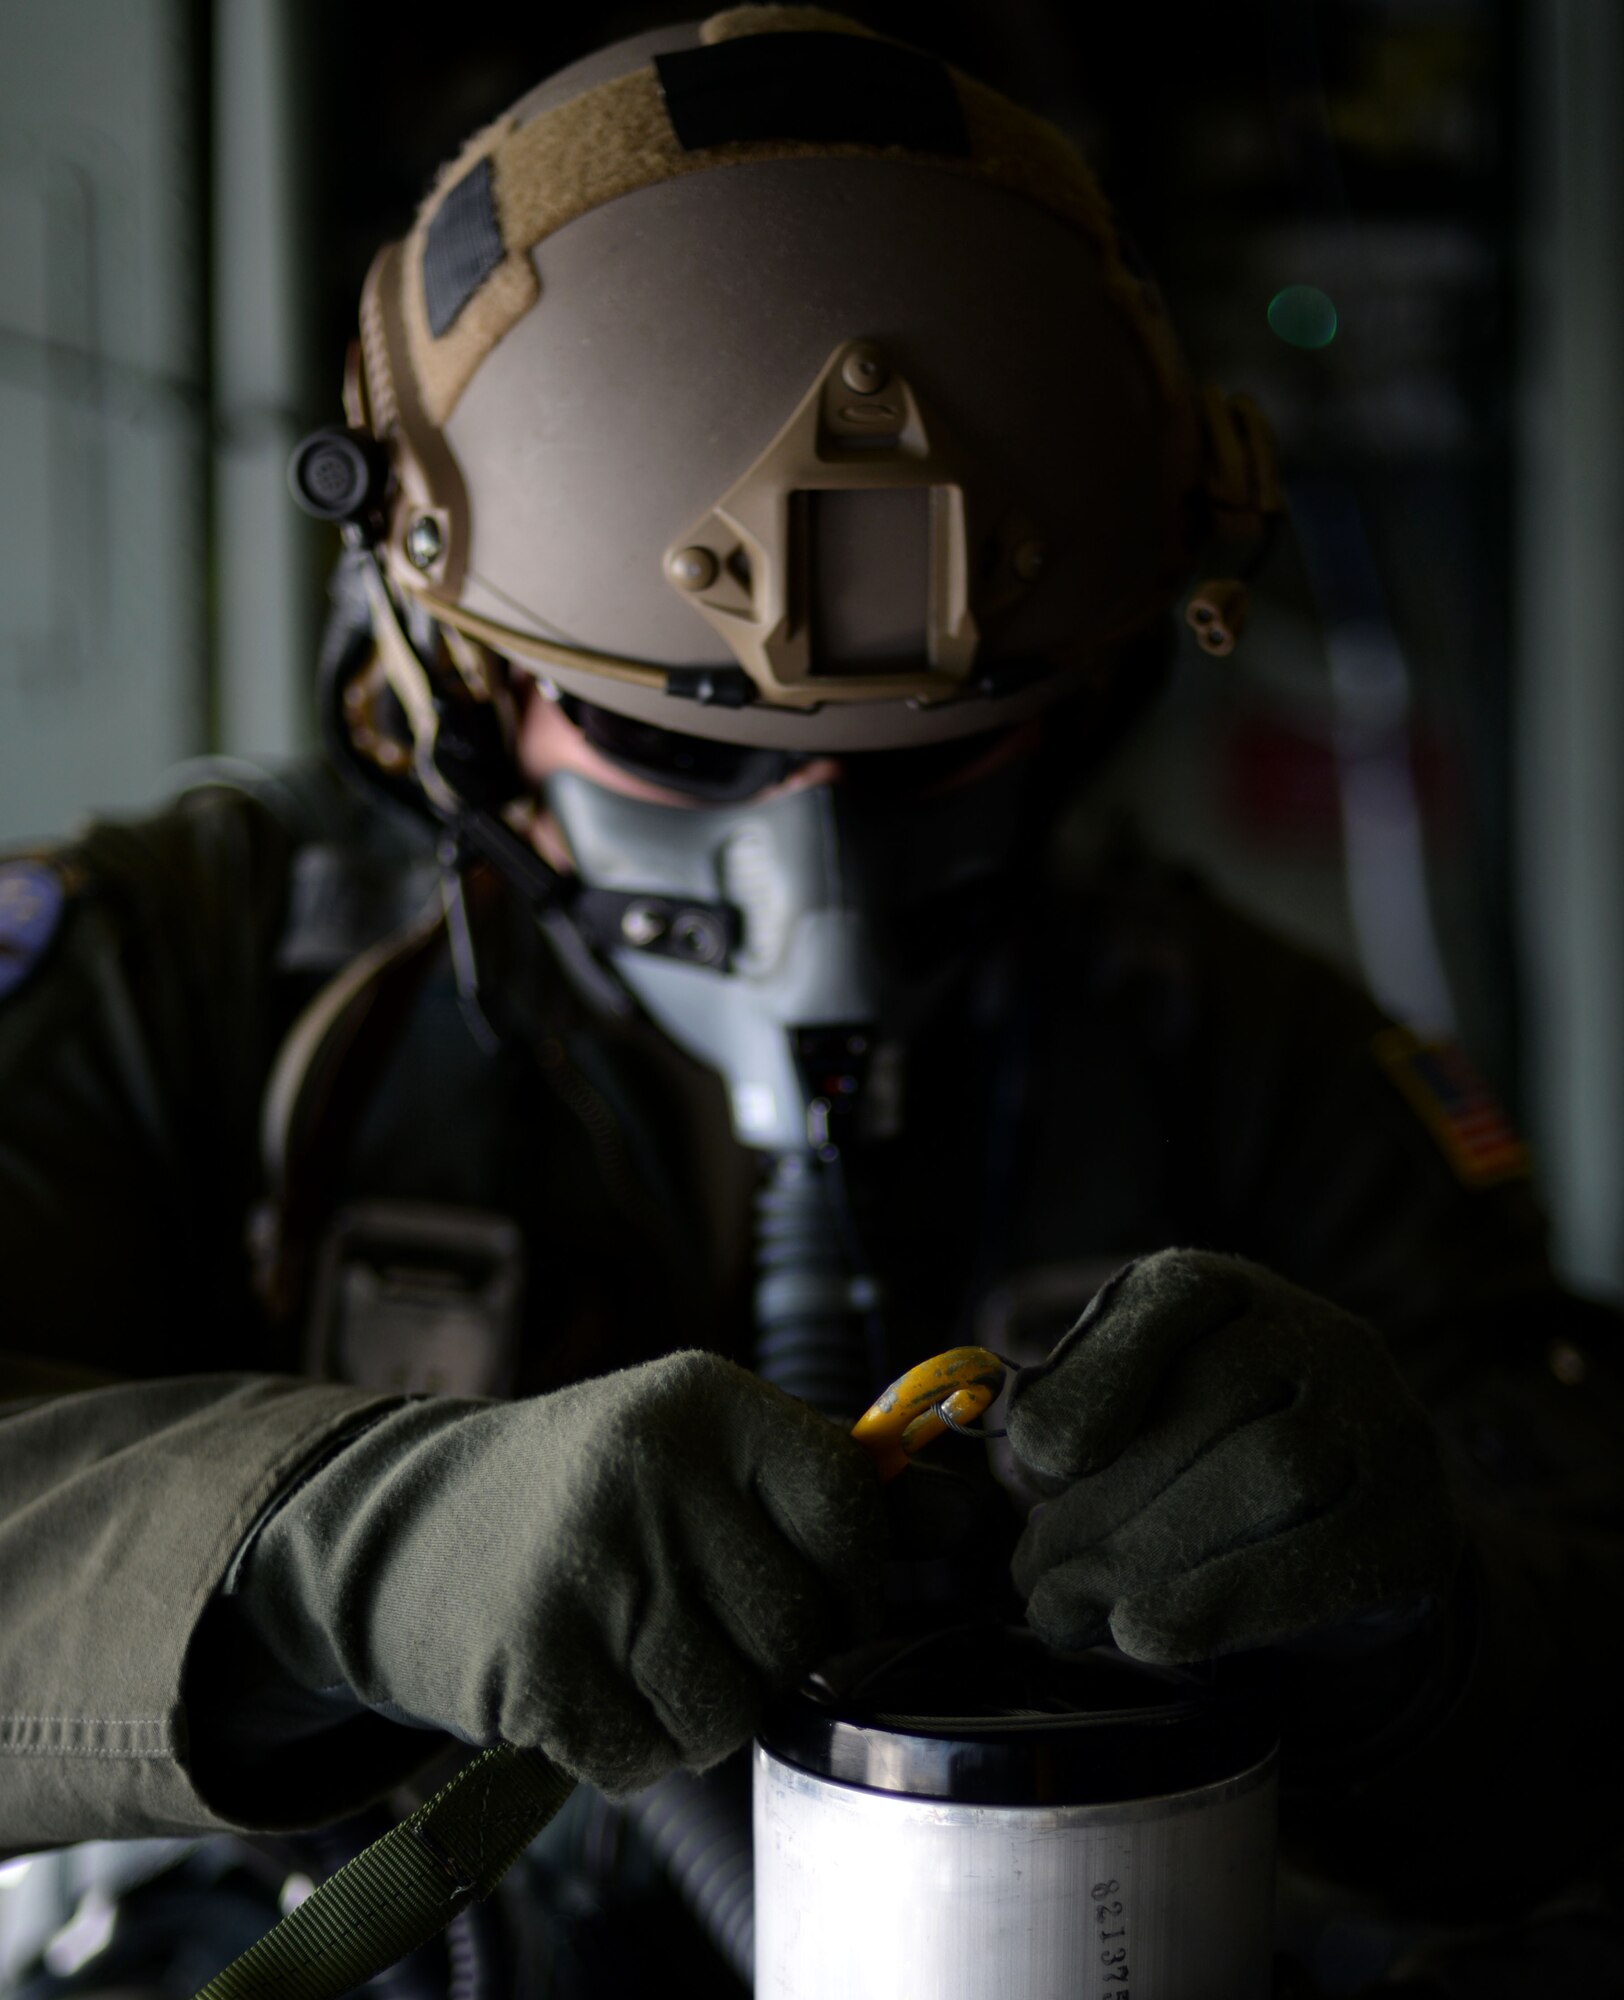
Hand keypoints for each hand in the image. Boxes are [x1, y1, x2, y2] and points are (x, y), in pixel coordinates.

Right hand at [235, 1351, 882, 1793]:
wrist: (411, 1526)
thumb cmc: (594, 1490)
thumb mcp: (701, 1447)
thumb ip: (827, 1483)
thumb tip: (968, 1518)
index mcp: (700, 1401)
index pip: (847, 1504)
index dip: (857, 1569)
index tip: (825, 1585)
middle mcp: (644, 1470)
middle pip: (797, 1623)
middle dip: (778, 1651)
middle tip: (720, 1627)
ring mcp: (585, 1568)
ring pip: (731, 1707)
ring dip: (706, 1710)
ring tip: (653, 1654)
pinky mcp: (534, 1664)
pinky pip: (648, 1758)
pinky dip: (636, 1747)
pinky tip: (597, 1683)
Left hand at [1006, 1250, 1460, 1663]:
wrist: (1344, 1515)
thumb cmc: (1204, 1447)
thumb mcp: (1135, 1402)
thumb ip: (1079, 1405)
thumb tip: (1033, 1449)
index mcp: (1235, 1293)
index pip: (1179, 1295)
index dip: (1105, 1369)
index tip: (1039, 1452)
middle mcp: (1324, 1340)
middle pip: (1217, 1399)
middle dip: (1107, 1501)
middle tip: (1032, 1578)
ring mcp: (1385, 1426)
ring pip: (1275, 1472)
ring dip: (1155, 1554)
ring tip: (1069, 1612)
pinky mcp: (1416, 1525)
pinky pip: (1326, 1561)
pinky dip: (1227, 1601)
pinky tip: (1149, 1633)